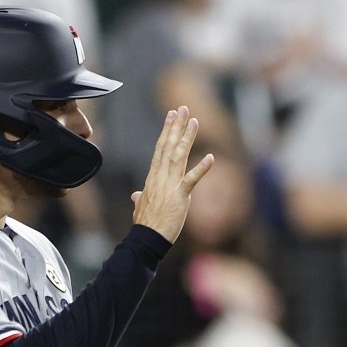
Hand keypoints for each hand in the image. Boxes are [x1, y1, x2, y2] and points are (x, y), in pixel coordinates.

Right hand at [131, 106, 214, 243]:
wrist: (146, 238)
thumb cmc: (145, 224)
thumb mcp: (141, 207)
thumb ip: (139, 198)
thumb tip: (136, 195)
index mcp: (153, 177)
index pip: (160, 148)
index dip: (166, 131)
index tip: (171, 116)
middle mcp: (160, 176)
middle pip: (168, 146)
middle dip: (176, 126)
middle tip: (183, 109)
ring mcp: (170, 185)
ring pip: (179, 156)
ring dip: (187, 137)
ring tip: (194, 121)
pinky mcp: (180, 196)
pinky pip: (192, 179)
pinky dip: (201, 168)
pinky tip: (211, 157)